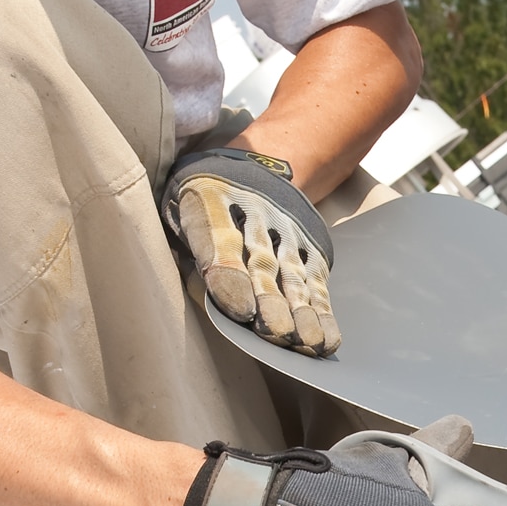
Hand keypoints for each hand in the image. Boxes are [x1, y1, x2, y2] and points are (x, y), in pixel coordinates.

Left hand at [161, 148, 339, 355]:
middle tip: (277, 332)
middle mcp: (254, 213)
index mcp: (208, 198)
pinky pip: (315, 280)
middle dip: (271, 299)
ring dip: (301, 310)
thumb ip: (186, 243)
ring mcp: (286, 230)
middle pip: (262, 262)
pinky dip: (322, 310)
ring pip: (292, 274)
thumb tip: (196, 289)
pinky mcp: (310, 245)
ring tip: (306, 342)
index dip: (229, 272)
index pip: (218, 238)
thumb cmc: (202, 198)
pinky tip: (326, 338)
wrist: (255, 163)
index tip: (241, 308)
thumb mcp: (180, 204)